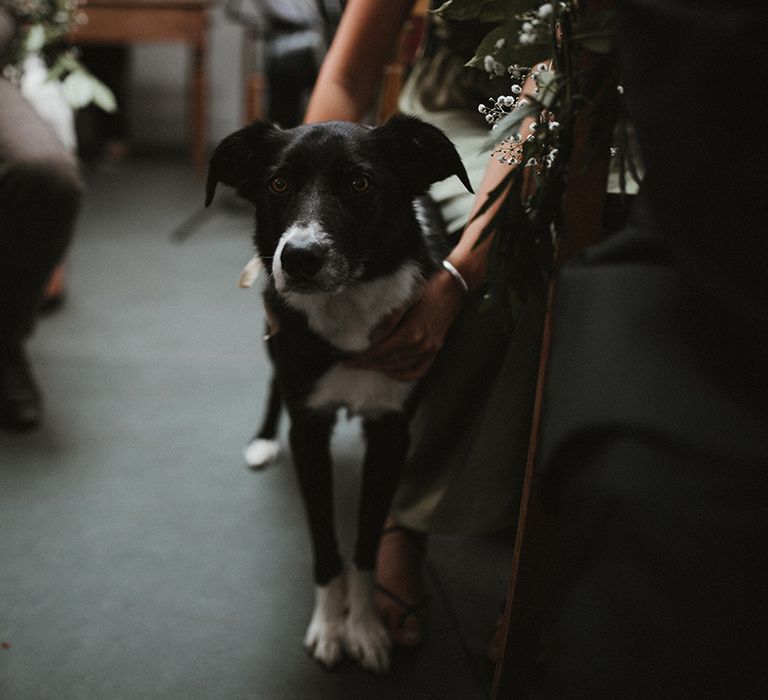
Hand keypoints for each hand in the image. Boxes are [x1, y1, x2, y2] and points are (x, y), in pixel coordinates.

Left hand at [345, 270, 464, 380]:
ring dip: (381, 368)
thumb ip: (388, 322)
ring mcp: (429, 349)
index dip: (362, 358)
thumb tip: (372, 339)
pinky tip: (391, 372)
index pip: (379, 352)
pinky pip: (419, 370)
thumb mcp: (404, 302)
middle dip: (367, 364)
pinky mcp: (435, 350)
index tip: (348, 360)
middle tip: (350, 365)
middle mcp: (420, 345)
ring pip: (399, 367)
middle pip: (387, 362)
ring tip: (367, 366)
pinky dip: (403, 374)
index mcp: (410, 332)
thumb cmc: (428, 289)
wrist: (453, 287)